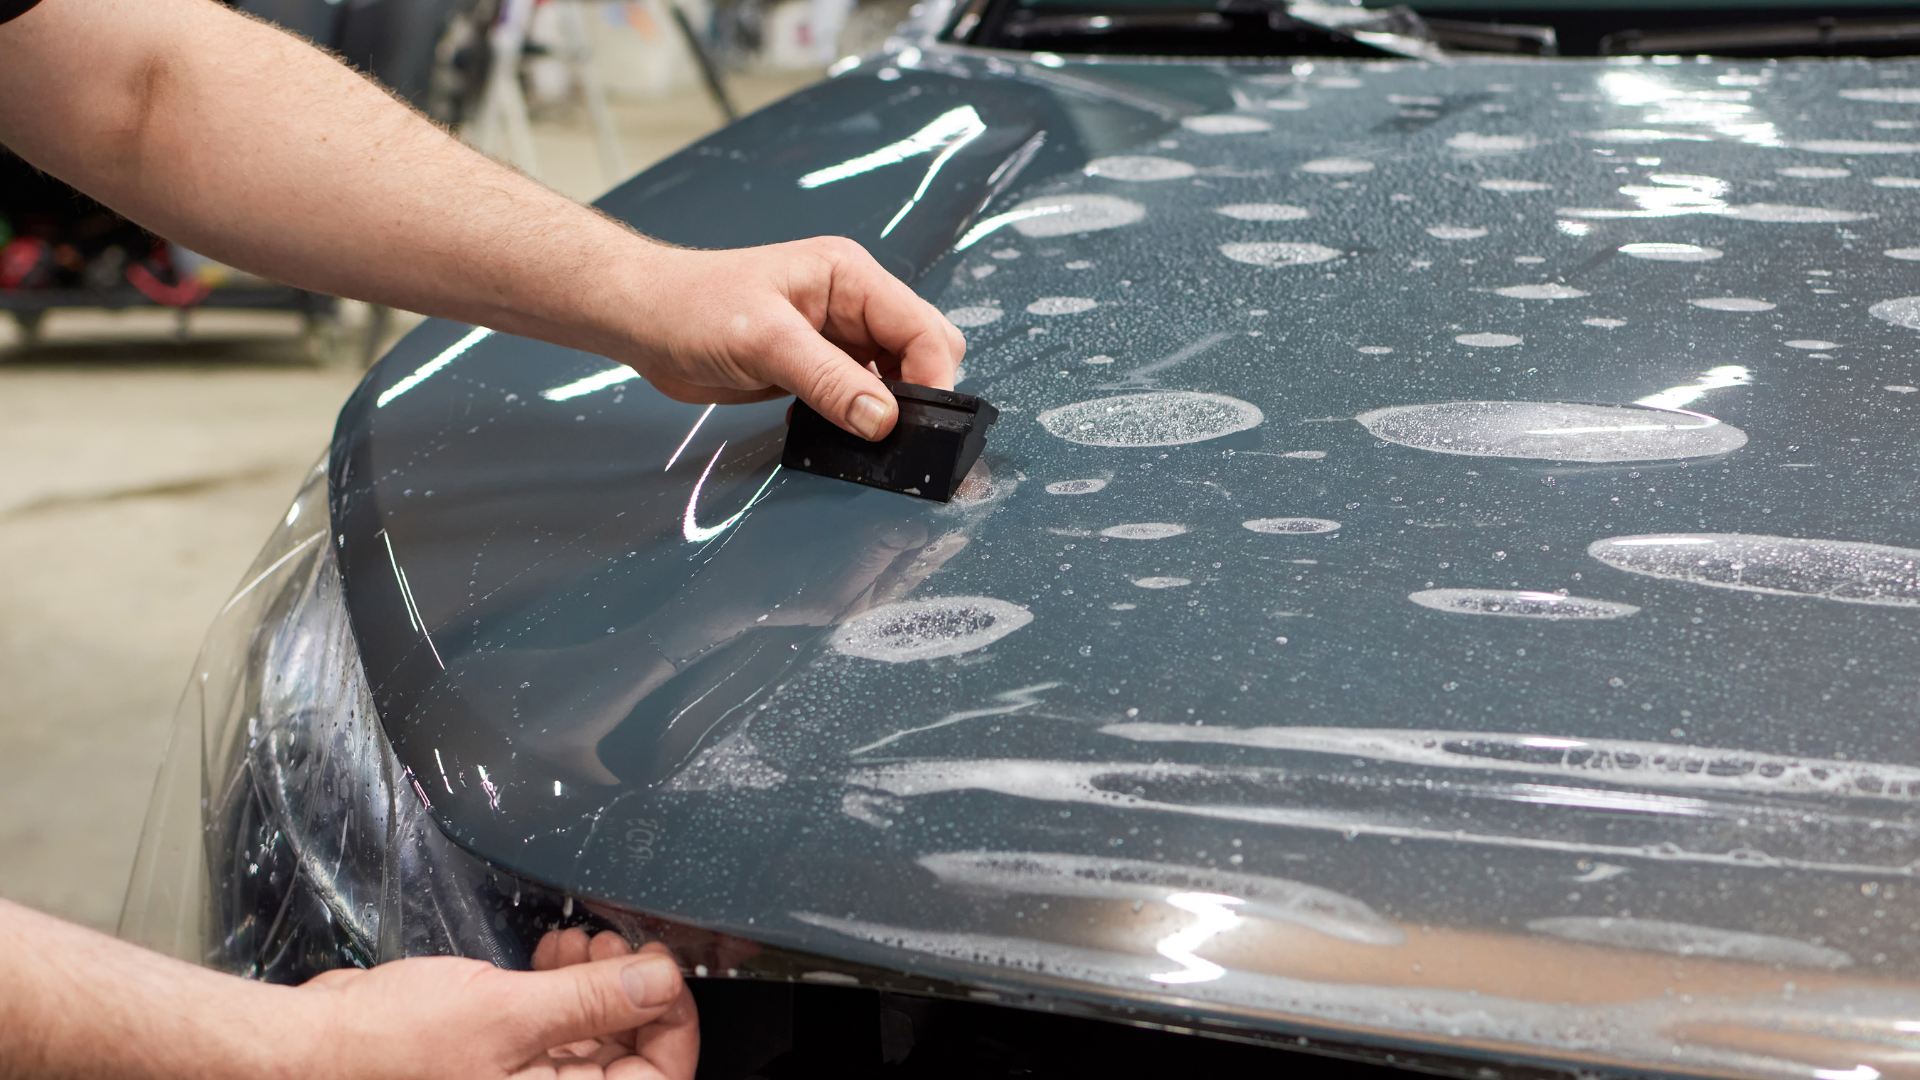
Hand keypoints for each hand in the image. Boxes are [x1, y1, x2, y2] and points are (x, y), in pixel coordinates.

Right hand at [298, 930, 697, 1078]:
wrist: (306, 1053)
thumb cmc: (384, 1054)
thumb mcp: (506, 1016)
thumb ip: (591, 999)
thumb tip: (662, 982)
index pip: (657, 1079)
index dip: (672, 1022)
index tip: (666, 970)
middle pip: (627, 1058)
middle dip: (631, 993)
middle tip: (618, 943)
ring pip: (591, 1040)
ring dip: (596, 984)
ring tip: (579, 941)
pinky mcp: (494, 1062)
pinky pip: (552, 1033)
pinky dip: (562, 991)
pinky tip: (552, 955)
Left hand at [620, 237, 965, 440]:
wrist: (640, 318)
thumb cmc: (691, 307)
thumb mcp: (765, 342)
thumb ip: (830, 380)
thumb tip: (884, 420)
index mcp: (850, 277)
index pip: (923, 327)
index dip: (932, 376)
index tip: (922, 424)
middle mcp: (851, 303)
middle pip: (921, 351)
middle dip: (918, 393)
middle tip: (894, 436)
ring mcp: (835, 336)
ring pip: (893, 378)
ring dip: (886, 411)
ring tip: (863, 439)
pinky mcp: (815, 366)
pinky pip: (858, 396)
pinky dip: (857, 419)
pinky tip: (832, 431)